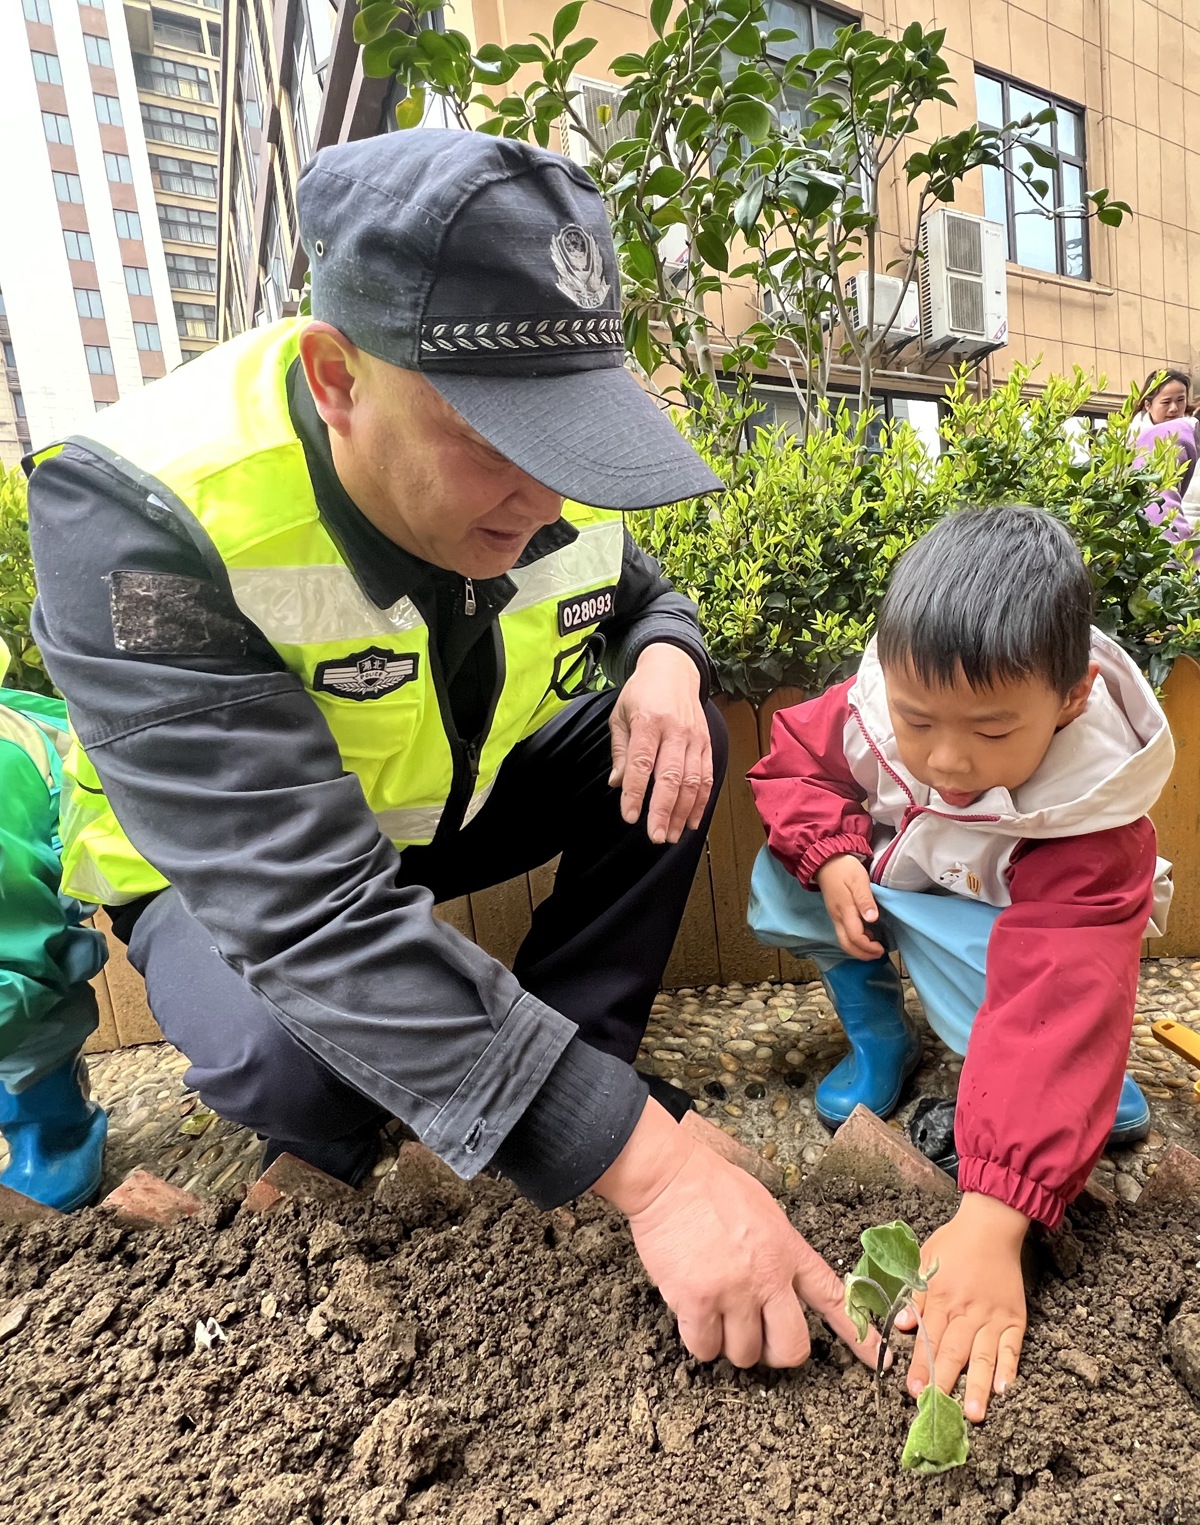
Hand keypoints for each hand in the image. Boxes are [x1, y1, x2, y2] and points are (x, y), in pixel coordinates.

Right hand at [593, 1099, 881, 1370]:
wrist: (669, 1177)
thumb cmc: (712, 1186)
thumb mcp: (766, 1212)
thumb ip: (781, 1250)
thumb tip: (784, 1283)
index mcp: (789, 1251)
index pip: (835, 1299)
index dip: (860, 1336)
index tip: (880, 1360)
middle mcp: (768, 1277)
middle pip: (791, 1348)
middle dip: (776, 1351)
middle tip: (757, 1337)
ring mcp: (732, 1292)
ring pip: (744, 1354)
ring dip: (731, 1343)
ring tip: (716, 1313)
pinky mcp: (696, 1302)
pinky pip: (704, 1347)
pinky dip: (700, 1340)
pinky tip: (693, 1315)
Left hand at [609, 644, 712, 844]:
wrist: (674, 669)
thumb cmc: (641, 693)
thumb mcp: (620, 715)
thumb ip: (621, 750)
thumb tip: (618, 784)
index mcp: (649, 721)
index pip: (642, 763)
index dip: (636, 792)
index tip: (630, 817)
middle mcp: (675, 730)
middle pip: (671, 776)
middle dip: (664, 810)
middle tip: (656, 836)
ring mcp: (695, 738)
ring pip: (693, 781)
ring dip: (684, 812)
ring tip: (673, 835)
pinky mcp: (707, 744)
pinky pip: (707, 777)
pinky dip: (701, 802)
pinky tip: (693, 821)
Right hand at [815, 853, 882, 958]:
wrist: (825, 860)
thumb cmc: (844, 868)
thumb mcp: (859, 880)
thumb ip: (865, 900)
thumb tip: (873, 919)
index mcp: (844, 910)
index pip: (855, 937)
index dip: (869, 947)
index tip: (882, 948)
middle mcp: (837, 917)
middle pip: (846, 945)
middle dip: (862, 954)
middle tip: (879, 954)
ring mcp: (835, 916)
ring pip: (844, 941)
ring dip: (859, 949)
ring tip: (875, 948)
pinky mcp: (835, 914)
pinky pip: (844, 934)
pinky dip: (855, 940)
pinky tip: (867, 935)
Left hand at [893, 1193, 1027, 1421]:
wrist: (991, 1226)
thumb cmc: (953, 1244)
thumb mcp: (923, 1262)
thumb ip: (914, 1297)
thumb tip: (900, 1325)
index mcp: (942, 1298)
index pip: (928, 1339)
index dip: (920, 1366)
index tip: (913, 1390)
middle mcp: (967, 1311)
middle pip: (954, 1352)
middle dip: (944, 1383)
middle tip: (937, 1410)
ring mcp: (993, 1316)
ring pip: (984, 1356)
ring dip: (979, 1386)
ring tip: (974, 1413)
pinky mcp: (1015, 1317)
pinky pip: (1013, 1347)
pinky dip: (1010, 1368)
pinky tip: (1006, 1389)